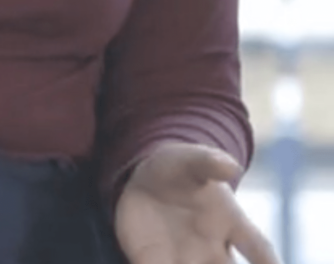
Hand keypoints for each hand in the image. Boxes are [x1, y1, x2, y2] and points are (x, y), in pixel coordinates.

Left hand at [115, 142, 280, 263]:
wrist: (144, 180)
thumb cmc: (178, 170)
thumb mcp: (189, 160)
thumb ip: (208, 162)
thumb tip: (231, 165)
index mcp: (231, 222)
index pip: (259, 248)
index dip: (269, 263)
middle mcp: (213, 250)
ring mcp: (185, 259)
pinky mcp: (153, 260)